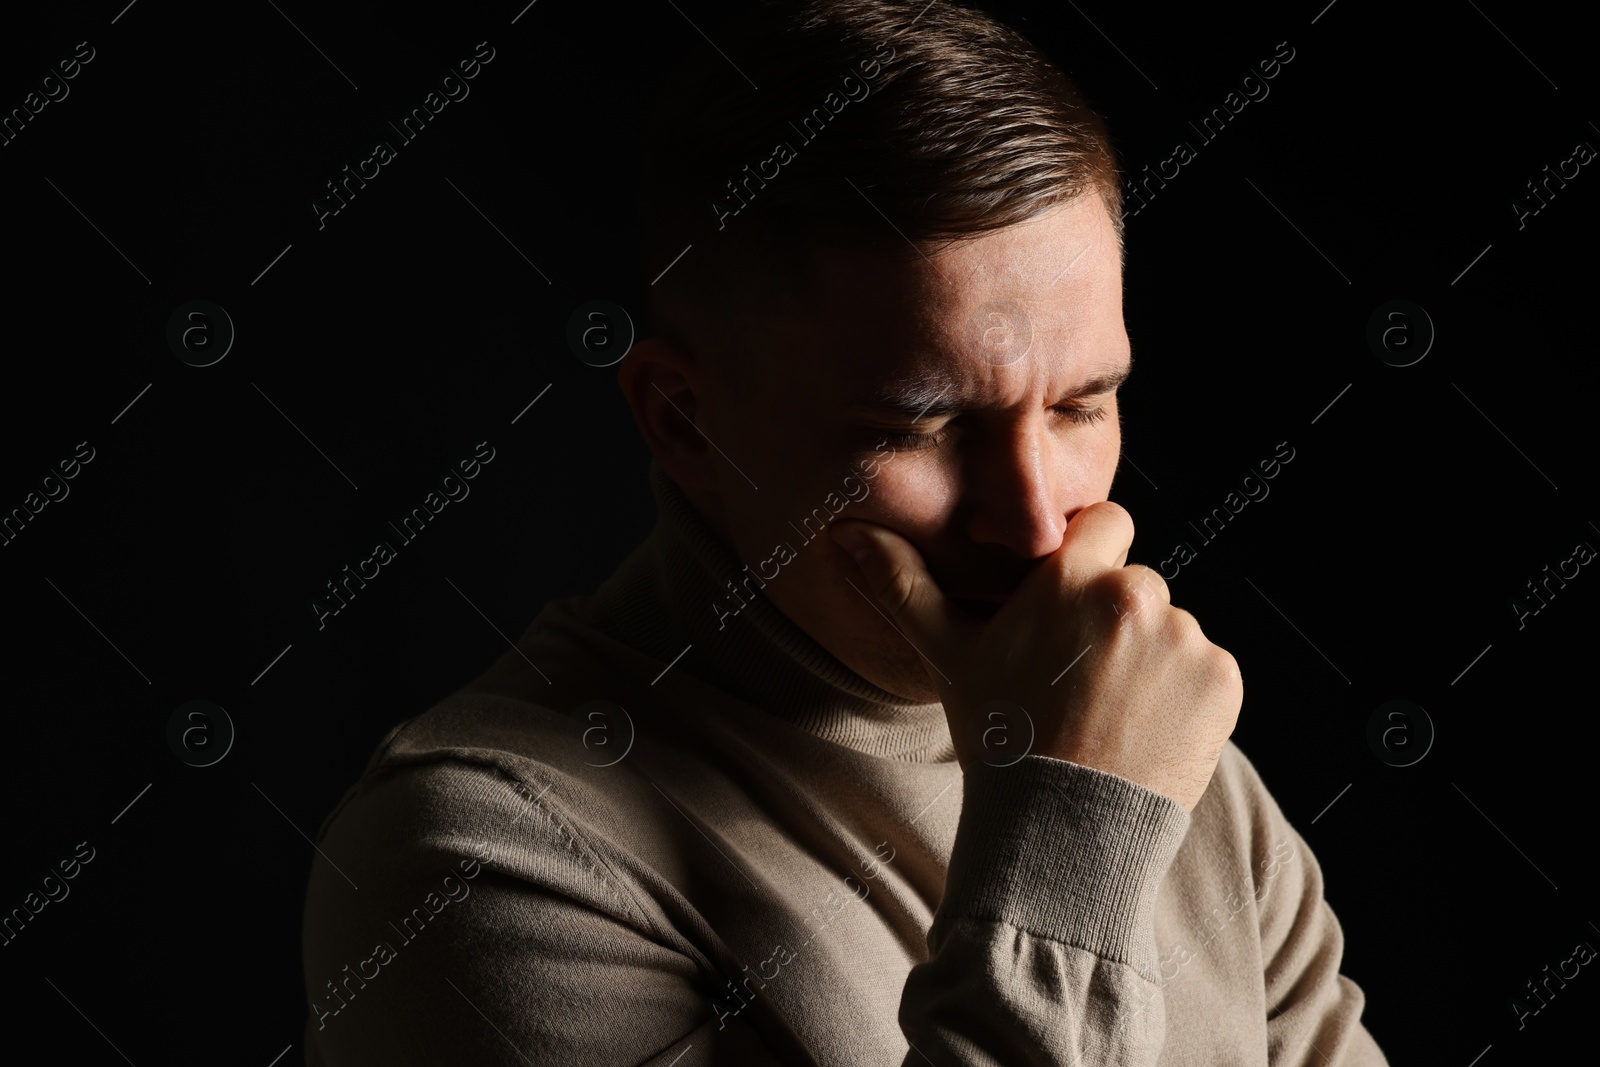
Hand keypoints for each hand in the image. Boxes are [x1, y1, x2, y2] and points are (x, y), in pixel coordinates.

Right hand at [829, 501, 1241, 811]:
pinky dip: (1183, 694)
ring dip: (1150, 657)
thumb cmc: (1001, 739)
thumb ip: (903, 585)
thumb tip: (845, 533)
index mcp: (1071, 577)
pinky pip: (1205, 668)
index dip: (1087, 560)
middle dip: (1114, 617)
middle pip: (1135, 581)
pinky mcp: (1221, 681)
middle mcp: (1136, 595)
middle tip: (1079, 678)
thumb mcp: (948, 657)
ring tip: (1109, 713)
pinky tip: (1142, 730)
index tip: (1067, 610)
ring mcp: (1186, 639)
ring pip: (1171, 627)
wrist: (1063, 833)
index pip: (1106, 523)